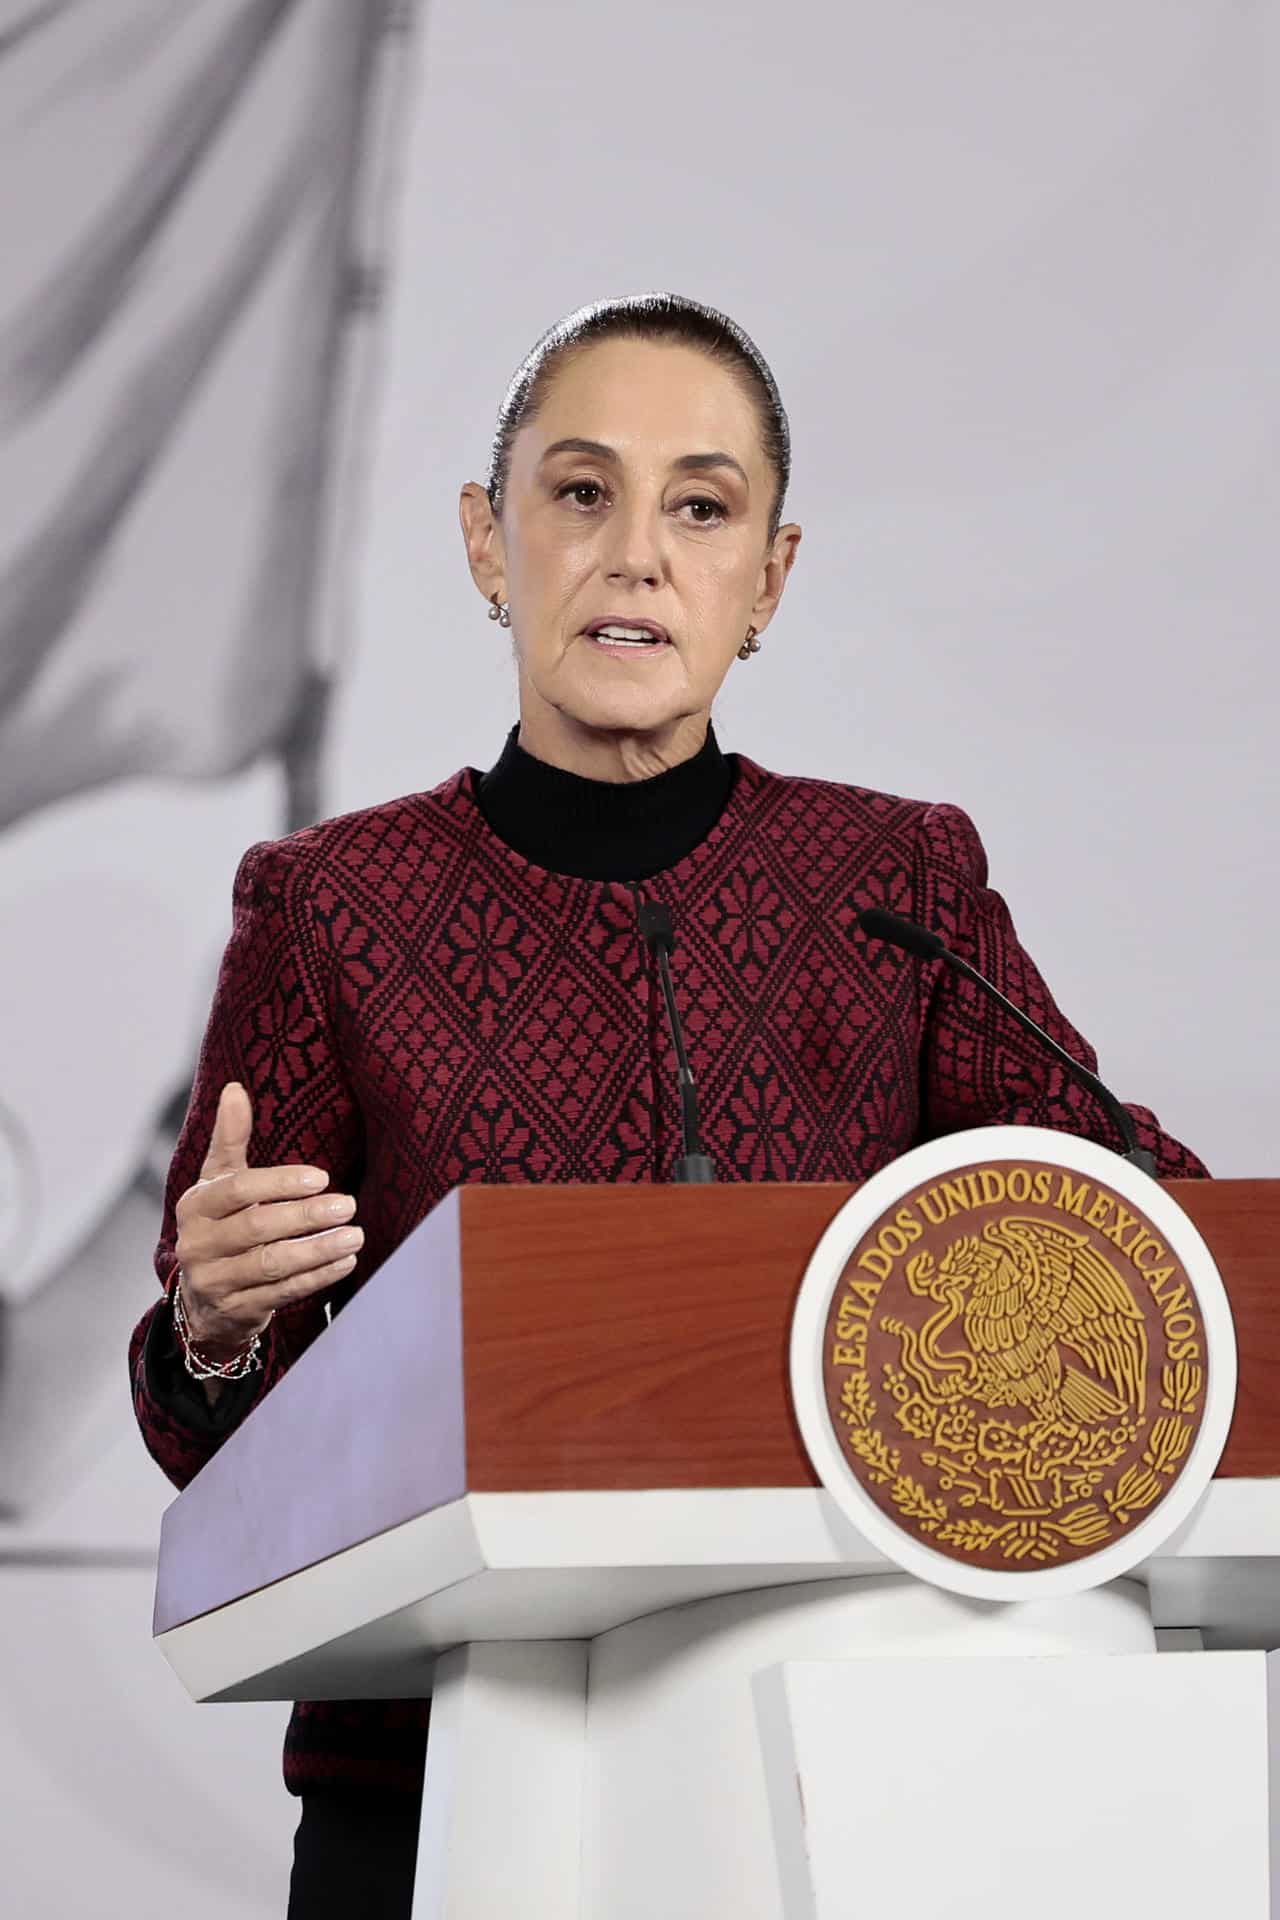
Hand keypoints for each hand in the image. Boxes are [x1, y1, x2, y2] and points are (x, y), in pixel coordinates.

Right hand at [173, 1081, 362, 1357]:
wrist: (205, 1298)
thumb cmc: (220, 1223)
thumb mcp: (219, 1181)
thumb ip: (229, 1138)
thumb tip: (234, 1088)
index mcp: (195, 1206)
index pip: (238, 1189)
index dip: (280, 1183)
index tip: (322, 1178)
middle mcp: (198, 1244)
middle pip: (257, 1228)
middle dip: (306, 1216)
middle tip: (349, 1205)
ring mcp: (214, 1282)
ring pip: (272, 1265)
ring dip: (318, 1250)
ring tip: (355, 1236)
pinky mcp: (236, 1311)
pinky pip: (282, 1294)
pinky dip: (316, 1278)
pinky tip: (345, 1262)